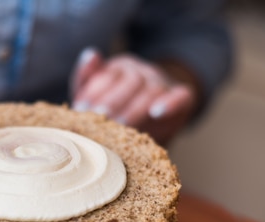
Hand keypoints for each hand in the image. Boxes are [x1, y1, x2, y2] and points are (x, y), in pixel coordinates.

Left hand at [71, 48, 197, 144]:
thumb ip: (86, 78)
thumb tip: (91, 54)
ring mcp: (164, 83)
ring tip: (121, 125)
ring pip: (152, 90)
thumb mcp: (96, 97)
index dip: (94, 92)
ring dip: (135, 108)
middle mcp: (143, 71)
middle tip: (100, 118)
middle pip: (130, 81)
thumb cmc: (117, 111)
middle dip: (113, 102)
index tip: (81, 109)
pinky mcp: (182, 97)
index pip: (108, 75)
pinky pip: (181, 95)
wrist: (152, 123)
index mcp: (120, 67)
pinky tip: (156, 112)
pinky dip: (170, 103)